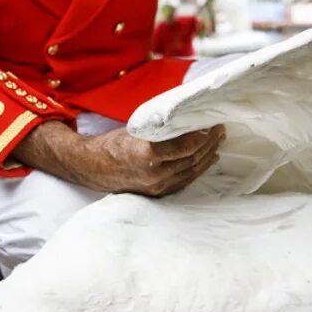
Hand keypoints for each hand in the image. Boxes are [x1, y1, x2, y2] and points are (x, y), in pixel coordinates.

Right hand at [69, 126, 224, 196]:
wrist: (92, 167)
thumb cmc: (113, 144)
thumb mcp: (138, 129)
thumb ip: (163, 128)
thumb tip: (187, 117)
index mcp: (149, 155)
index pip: (187, 147)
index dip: (203, 136)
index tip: (211, 125)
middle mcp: (155, 174)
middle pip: (193, 159)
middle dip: (210, 144)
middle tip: (220, 130)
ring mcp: (157, 186)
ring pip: (191, 172)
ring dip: (208, 157)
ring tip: (218, 143)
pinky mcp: (157, 193)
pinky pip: (184, 181)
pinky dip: (198, 170)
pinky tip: (207, 161)